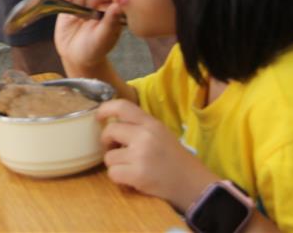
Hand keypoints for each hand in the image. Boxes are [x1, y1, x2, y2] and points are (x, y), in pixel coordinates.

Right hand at [53, 0, 124, 74]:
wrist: (74, 54)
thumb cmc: (95, 48)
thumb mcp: (103, 39)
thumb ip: (111, 22)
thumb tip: (117, 5)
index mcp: (114, 8)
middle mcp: (102, 0)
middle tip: (90, 10)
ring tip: (80, 16)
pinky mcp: (69, 1)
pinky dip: (67, 1)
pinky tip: (70, 15)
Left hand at [99, 99, 218, 210]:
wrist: (194, 185)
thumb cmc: (175, 160)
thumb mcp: (161, 134)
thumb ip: (139, 127)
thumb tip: (110, 124)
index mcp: (152, 123)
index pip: (122, 106)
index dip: (105, 109)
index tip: (99, 117)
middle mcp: (145, 135)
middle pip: (110, 131)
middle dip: (107, 141)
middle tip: (115, 149)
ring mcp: (141, 155)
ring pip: (108, 156)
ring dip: (115, 164)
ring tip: (129, 168)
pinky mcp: (138, 174)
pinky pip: (113, 173)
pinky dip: (119, 178)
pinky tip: (131, 179)